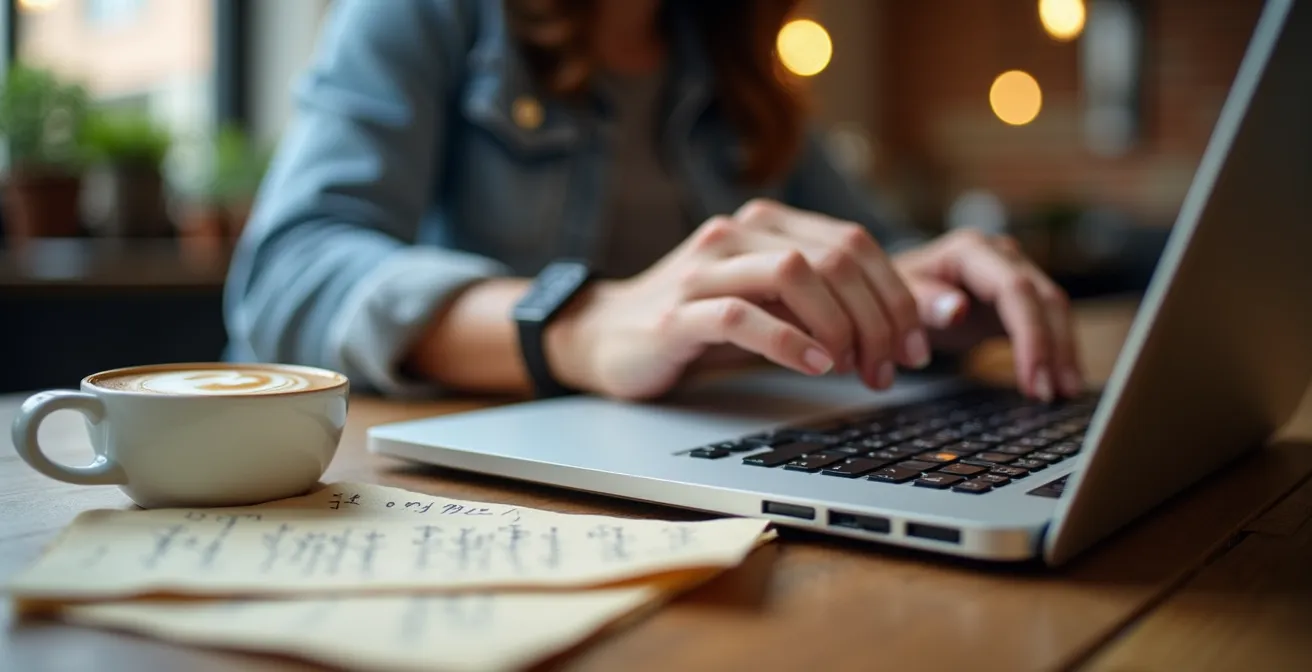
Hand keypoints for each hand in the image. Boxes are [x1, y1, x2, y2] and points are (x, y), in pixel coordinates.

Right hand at [547, 199, 929, 399]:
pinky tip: (814, 366)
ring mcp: (704, 269)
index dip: (898, 295)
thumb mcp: (770, 306)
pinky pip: (741, 315)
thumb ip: (823, 304)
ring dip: (841, 326)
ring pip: (794, 274)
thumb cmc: (698, 324)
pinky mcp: (677, 312)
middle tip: (893, 368)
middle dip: (879, 317)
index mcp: (767, 224)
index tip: (917, 346)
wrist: (607, 336)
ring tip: (856, 369)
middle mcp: (738, 233)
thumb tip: (904, 325)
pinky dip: (788, 341)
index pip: (854, 243)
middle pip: (834, 257)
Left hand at [892, 229, 1083, 400]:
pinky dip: (1057, 351)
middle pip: (1043, 298)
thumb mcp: (898, 301)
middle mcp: (1001, 256)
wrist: (896, 294)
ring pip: (1054, 310)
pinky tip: (1062, 382)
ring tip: (1064, 392)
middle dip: (1052, 347)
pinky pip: (1049, 322)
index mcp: (970, 251)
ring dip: (1063, 352)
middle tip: (1050, 394)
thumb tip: (958, 309)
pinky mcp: (1021, 298)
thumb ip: (923, 303)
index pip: (1015, 289)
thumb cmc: (894, 296)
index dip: (1030, 334)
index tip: (1033, 378)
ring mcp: (1016, 274)